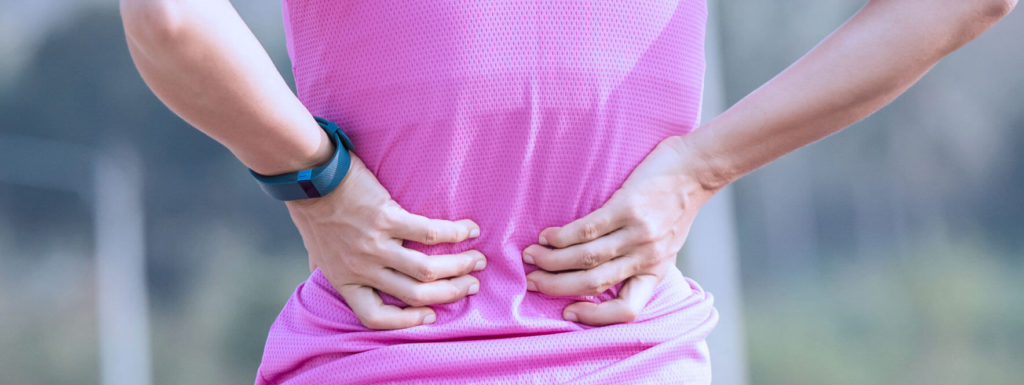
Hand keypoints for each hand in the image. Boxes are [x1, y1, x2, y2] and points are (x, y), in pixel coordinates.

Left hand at [286, 154, 486, 329]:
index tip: (430, 315)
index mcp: (345, 280)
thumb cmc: (313, 212)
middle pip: (415, 295)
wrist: (308, 178)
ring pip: (427, 270)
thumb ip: (332, 266)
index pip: (376, 316)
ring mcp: (375, 246)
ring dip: (459, 267)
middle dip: (450, 293)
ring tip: (478, 261)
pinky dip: (454, 233)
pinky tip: (469, 230)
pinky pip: (430, 233)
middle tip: (472, 285)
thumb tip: (333, 273)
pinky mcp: (387, 219)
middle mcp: (362, 269)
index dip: (406, 322)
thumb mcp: (318, 251)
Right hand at [521, 135, 718, 325]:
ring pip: (587, 258)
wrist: (697, 169)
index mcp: (655, 272)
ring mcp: (638, 233)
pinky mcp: (629, 207)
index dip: (595, 317)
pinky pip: (588, 229)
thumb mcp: (665, 244)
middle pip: (594, 283)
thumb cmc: (676, 205)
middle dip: (557, 286)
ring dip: (552, 261)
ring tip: (531, 257)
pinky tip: (547, 236)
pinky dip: (562, 236)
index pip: (627, 308)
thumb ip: (637, 260)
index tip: (568, 311)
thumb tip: (597, 273)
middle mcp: (646, 257)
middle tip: (531, 282)